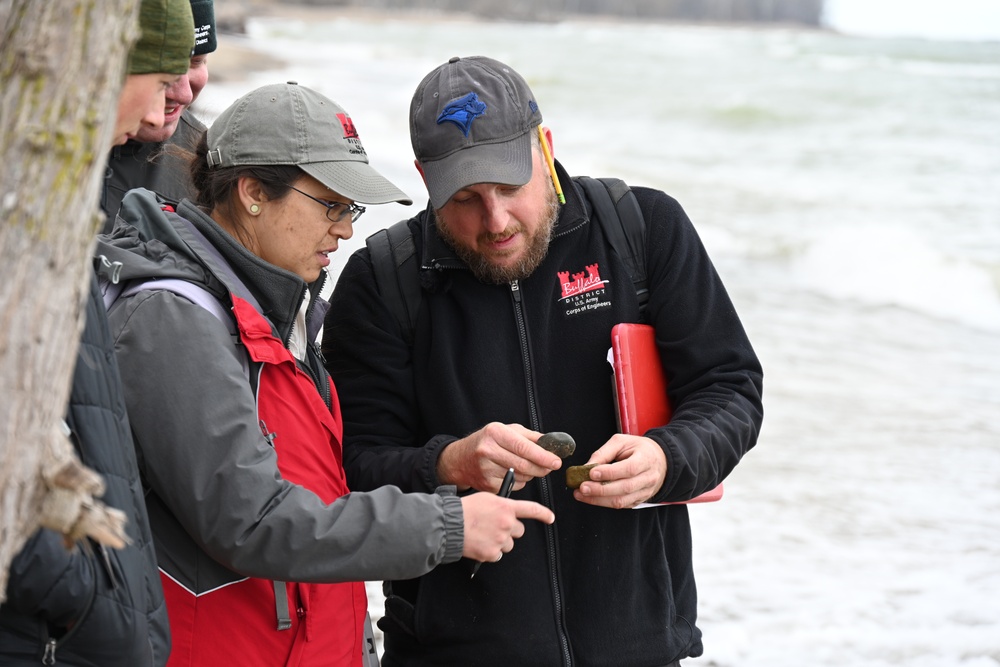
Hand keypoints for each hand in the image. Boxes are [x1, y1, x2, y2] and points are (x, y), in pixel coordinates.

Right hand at [437, 422, 561, 492]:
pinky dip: (520, 481)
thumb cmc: (487, 441)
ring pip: (521, 477)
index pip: (524, 447)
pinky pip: (514, 486)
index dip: (543, 456)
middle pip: (524, 465)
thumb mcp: (506, 430)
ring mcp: (486, 470)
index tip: (556, 461)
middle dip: (542, 468)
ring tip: (529, 467)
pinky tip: (514, 473)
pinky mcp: (487, 485)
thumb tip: (551, 444)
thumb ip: (530, 436)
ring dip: (532, 474)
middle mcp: (488, 451)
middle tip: (550, 466)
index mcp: (495, 433)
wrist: (460, 459)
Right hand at [460, 492, 554, 561]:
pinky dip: (490, 551)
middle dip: (510, 530)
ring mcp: (500, 540)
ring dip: (500, 541)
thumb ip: (501, 504)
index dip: (544, 514)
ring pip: (509, 544)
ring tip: (484, 535)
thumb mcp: (486, 498)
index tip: (550, 518)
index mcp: (506, 507)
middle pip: (519, 530)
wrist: (448, 525)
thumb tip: (509, 510)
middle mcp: (506, 523)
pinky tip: (480, 543)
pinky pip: (498, 554)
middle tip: (495, 527)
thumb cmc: (464, 509)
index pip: (532, 510)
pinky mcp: (492, 553)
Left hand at [573, 435, 666, 508]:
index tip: (591, 473)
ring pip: (621, 501)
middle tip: (582, 487)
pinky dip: (604, 503)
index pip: (628, 469)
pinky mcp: (639, 500)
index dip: (609, 473)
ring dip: (599, 500)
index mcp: (645, 459)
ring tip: (581, 494)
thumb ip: (604, 453)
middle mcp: (648, 478)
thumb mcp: (622, 442)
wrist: (660, 461)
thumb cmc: (639, 449)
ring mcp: (645, 491)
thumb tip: (586, 466)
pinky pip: (621, 505)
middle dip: (600, 489)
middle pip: (624, 488)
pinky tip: (591, 498)